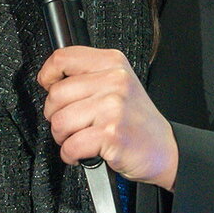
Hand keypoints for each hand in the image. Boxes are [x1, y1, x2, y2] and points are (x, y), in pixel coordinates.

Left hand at [38, 45, 178, 191]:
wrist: (165, 150)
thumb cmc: (136, 118)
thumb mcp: (117, 82)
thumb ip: (87, 74)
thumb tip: (50, 79)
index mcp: (112, 62)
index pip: (62, 58)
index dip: (48, 74)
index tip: (48, 85)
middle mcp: (114, 80)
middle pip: (56, 94)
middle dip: (55, 114)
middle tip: (70, 122)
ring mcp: (113, 107)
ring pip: (60, 121)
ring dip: (62, 137)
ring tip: (78, 137)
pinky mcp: (111, 134)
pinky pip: (71, 145)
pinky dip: (70, 154)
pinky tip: (82, 153)